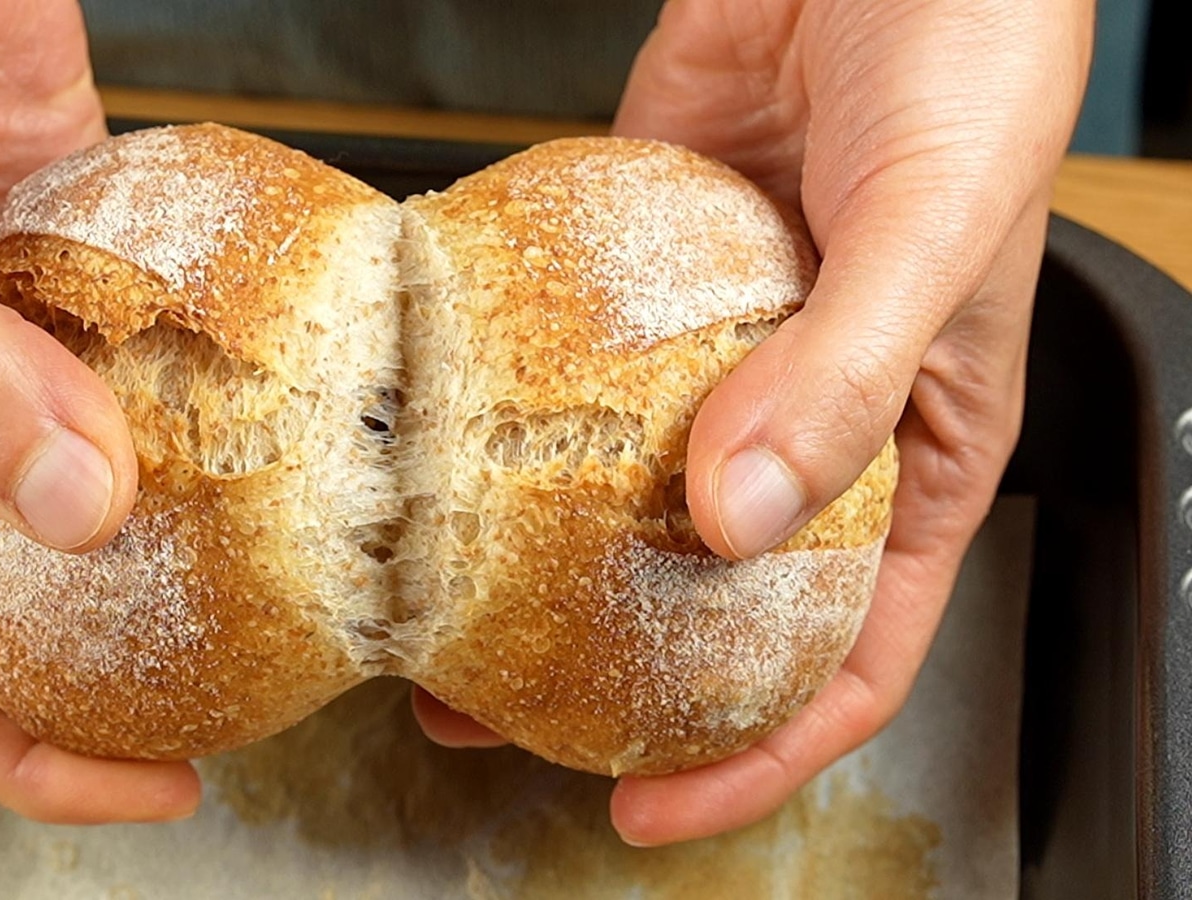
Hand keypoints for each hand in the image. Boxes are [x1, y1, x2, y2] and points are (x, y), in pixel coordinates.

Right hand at [0, 0, 197, 822]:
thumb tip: (83, 515)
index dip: (25, 757)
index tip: (149, 781)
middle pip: (19, 610)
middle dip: (115, 670)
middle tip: (243, 696)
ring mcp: (7, 364)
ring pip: (95, 495)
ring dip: (180, 534)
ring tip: (287, 571)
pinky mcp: (76, 290)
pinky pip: (147, 379)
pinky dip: (206, 405)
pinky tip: (279, 422)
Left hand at [416, 0, 1092, 844]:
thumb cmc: (973, 58)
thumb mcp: (936, 233)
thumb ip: (841, 377)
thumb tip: (735, 520)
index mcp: (912, 450)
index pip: (843, 652)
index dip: (752, 751)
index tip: (647, 807)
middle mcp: (805, 418)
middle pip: (709, 594)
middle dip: (612, 675)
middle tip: (500, 717)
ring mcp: (716, 350)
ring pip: (623, 493)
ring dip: (536, 559)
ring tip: (438, 610)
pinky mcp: (642, 271)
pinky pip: (569, 363)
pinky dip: (513, 414)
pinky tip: (446, 447)